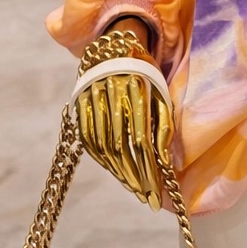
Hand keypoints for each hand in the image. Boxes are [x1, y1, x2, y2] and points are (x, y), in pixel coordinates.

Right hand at [76, 59, 173, 209]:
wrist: (115, 49)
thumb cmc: (147, 77)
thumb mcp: (161, 96)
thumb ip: (163, 127)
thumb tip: (166, 164)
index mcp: (137, 91)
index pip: (142, 140)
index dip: (150, 169)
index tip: (158, 193)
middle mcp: (112, 96)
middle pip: (122, 147)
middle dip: (136, 177)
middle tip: (148, 199)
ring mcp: (93, 100)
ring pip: (103, 146)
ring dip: (119, 172)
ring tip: (135, 189)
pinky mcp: (80, 104)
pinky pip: (89, 139)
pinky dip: (103, 161)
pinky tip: (116, 173)